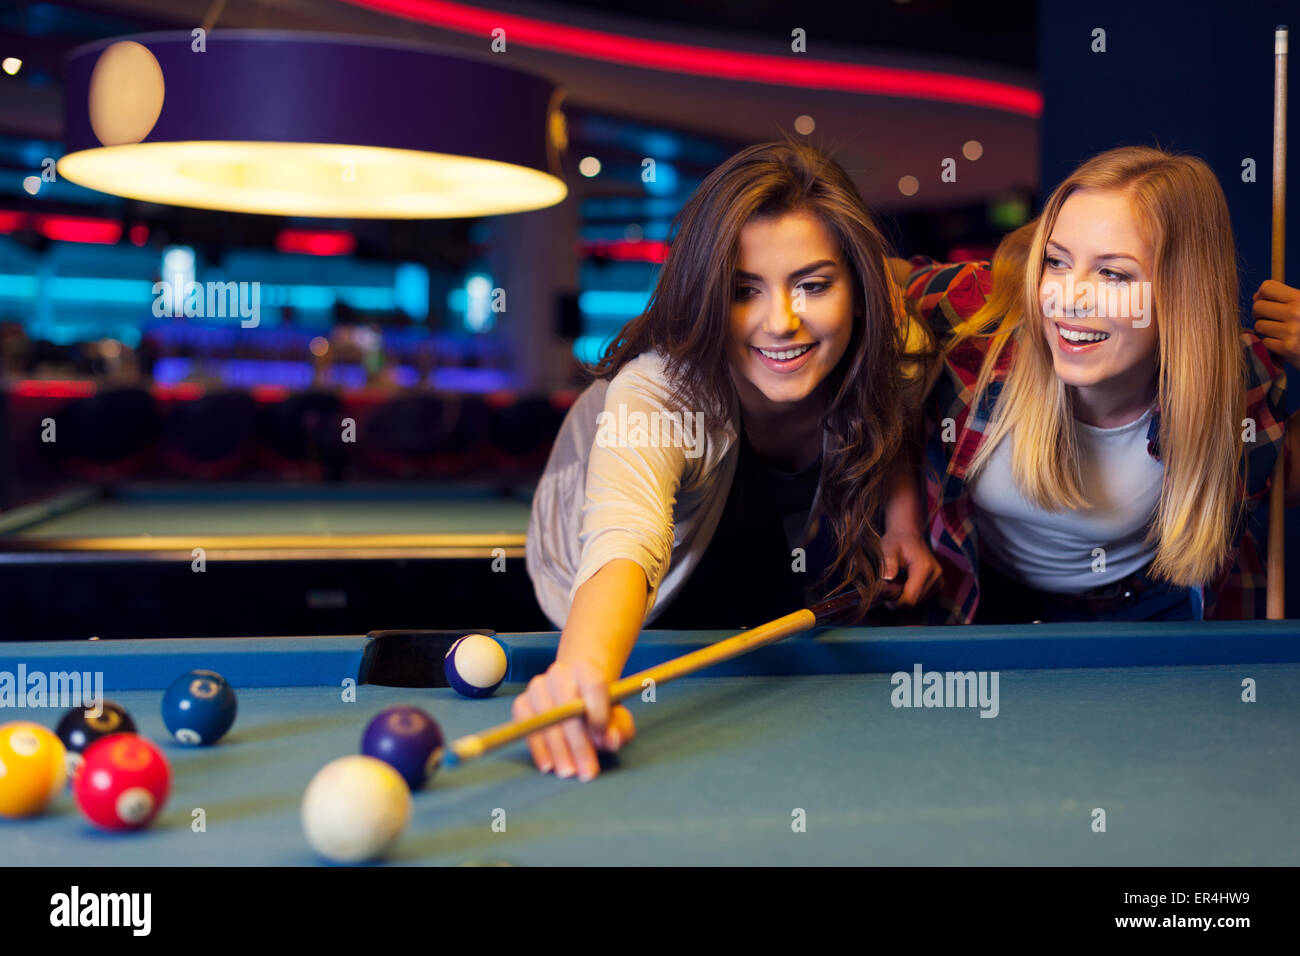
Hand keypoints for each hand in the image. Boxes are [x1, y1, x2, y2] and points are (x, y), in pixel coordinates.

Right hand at [513, 658, 635, 780]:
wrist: (575, 695)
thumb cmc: (600, 711)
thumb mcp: (618, 719)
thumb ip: (620, 729)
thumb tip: (611, 739)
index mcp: (587, 670)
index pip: (593, 685)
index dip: (598, 711)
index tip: (603, 738)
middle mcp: (560, 674)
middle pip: (567, 705)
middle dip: (578, 743)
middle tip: (587, 771)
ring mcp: (538, 687)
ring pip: (546, 718)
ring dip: (557, 749)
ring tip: (569, 772)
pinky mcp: (522, 703)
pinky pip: (526, 726)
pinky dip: (537, 748)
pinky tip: (548, 765)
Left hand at [878, 530, 942, 607]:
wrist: (908, 534)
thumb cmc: (896, 540)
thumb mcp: (888, 548)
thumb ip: (888, 563)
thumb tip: (887, 578)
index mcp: (925, 568)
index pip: (910, 598)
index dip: (893, 600)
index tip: (882, 592)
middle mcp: (935, 576)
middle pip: (913, 602)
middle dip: (896, 597)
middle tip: (885, 584)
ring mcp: (939, 581)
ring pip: (916, 601)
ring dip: (902, 594)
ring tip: (894, 579)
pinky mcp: (937, 584)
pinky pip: (920, 596)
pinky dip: (908, 592)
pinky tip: (902, 580)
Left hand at [1252, 280, 1299, 367]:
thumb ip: (1283, 299)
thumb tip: (1256, 296)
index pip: (1267, 288)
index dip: (1261, 295)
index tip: (1266, 302)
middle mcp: (1296, 312)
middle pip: (1258, 307)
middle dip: (1260, 314)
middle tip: (1269, 319)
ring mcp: (1292, 331)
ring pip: (1259, 325)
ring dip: (1265, 330)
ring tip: (1279, 332)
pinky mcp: (1287, 348)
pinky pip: (1264, 341)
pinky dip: (1270, 343)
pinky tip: (1283, 343)